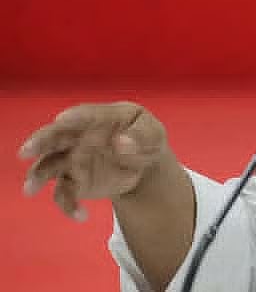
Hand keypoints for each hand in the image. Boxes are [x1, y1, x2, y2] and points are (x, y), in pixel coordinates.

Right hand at [19, 102, 169, 221]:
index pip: (84, 115)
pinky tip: (81, 215)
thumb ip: (141, 137)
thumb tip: (121, 143)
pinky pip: (65, 194)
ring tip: (30, 189)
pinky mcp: (75, 181)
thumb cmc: (146, 140)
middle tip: (27, 151)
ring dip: (37, 176)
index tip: (63, 119)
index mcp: (101, 118)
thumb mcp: (154, 135)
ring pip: (49, 166)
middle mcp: (80, 137)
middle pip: (55, 137)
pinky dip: (69, 205)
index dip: (74, 117)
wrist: (144, 164)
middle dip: (39, 142)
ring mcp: (74, 159)